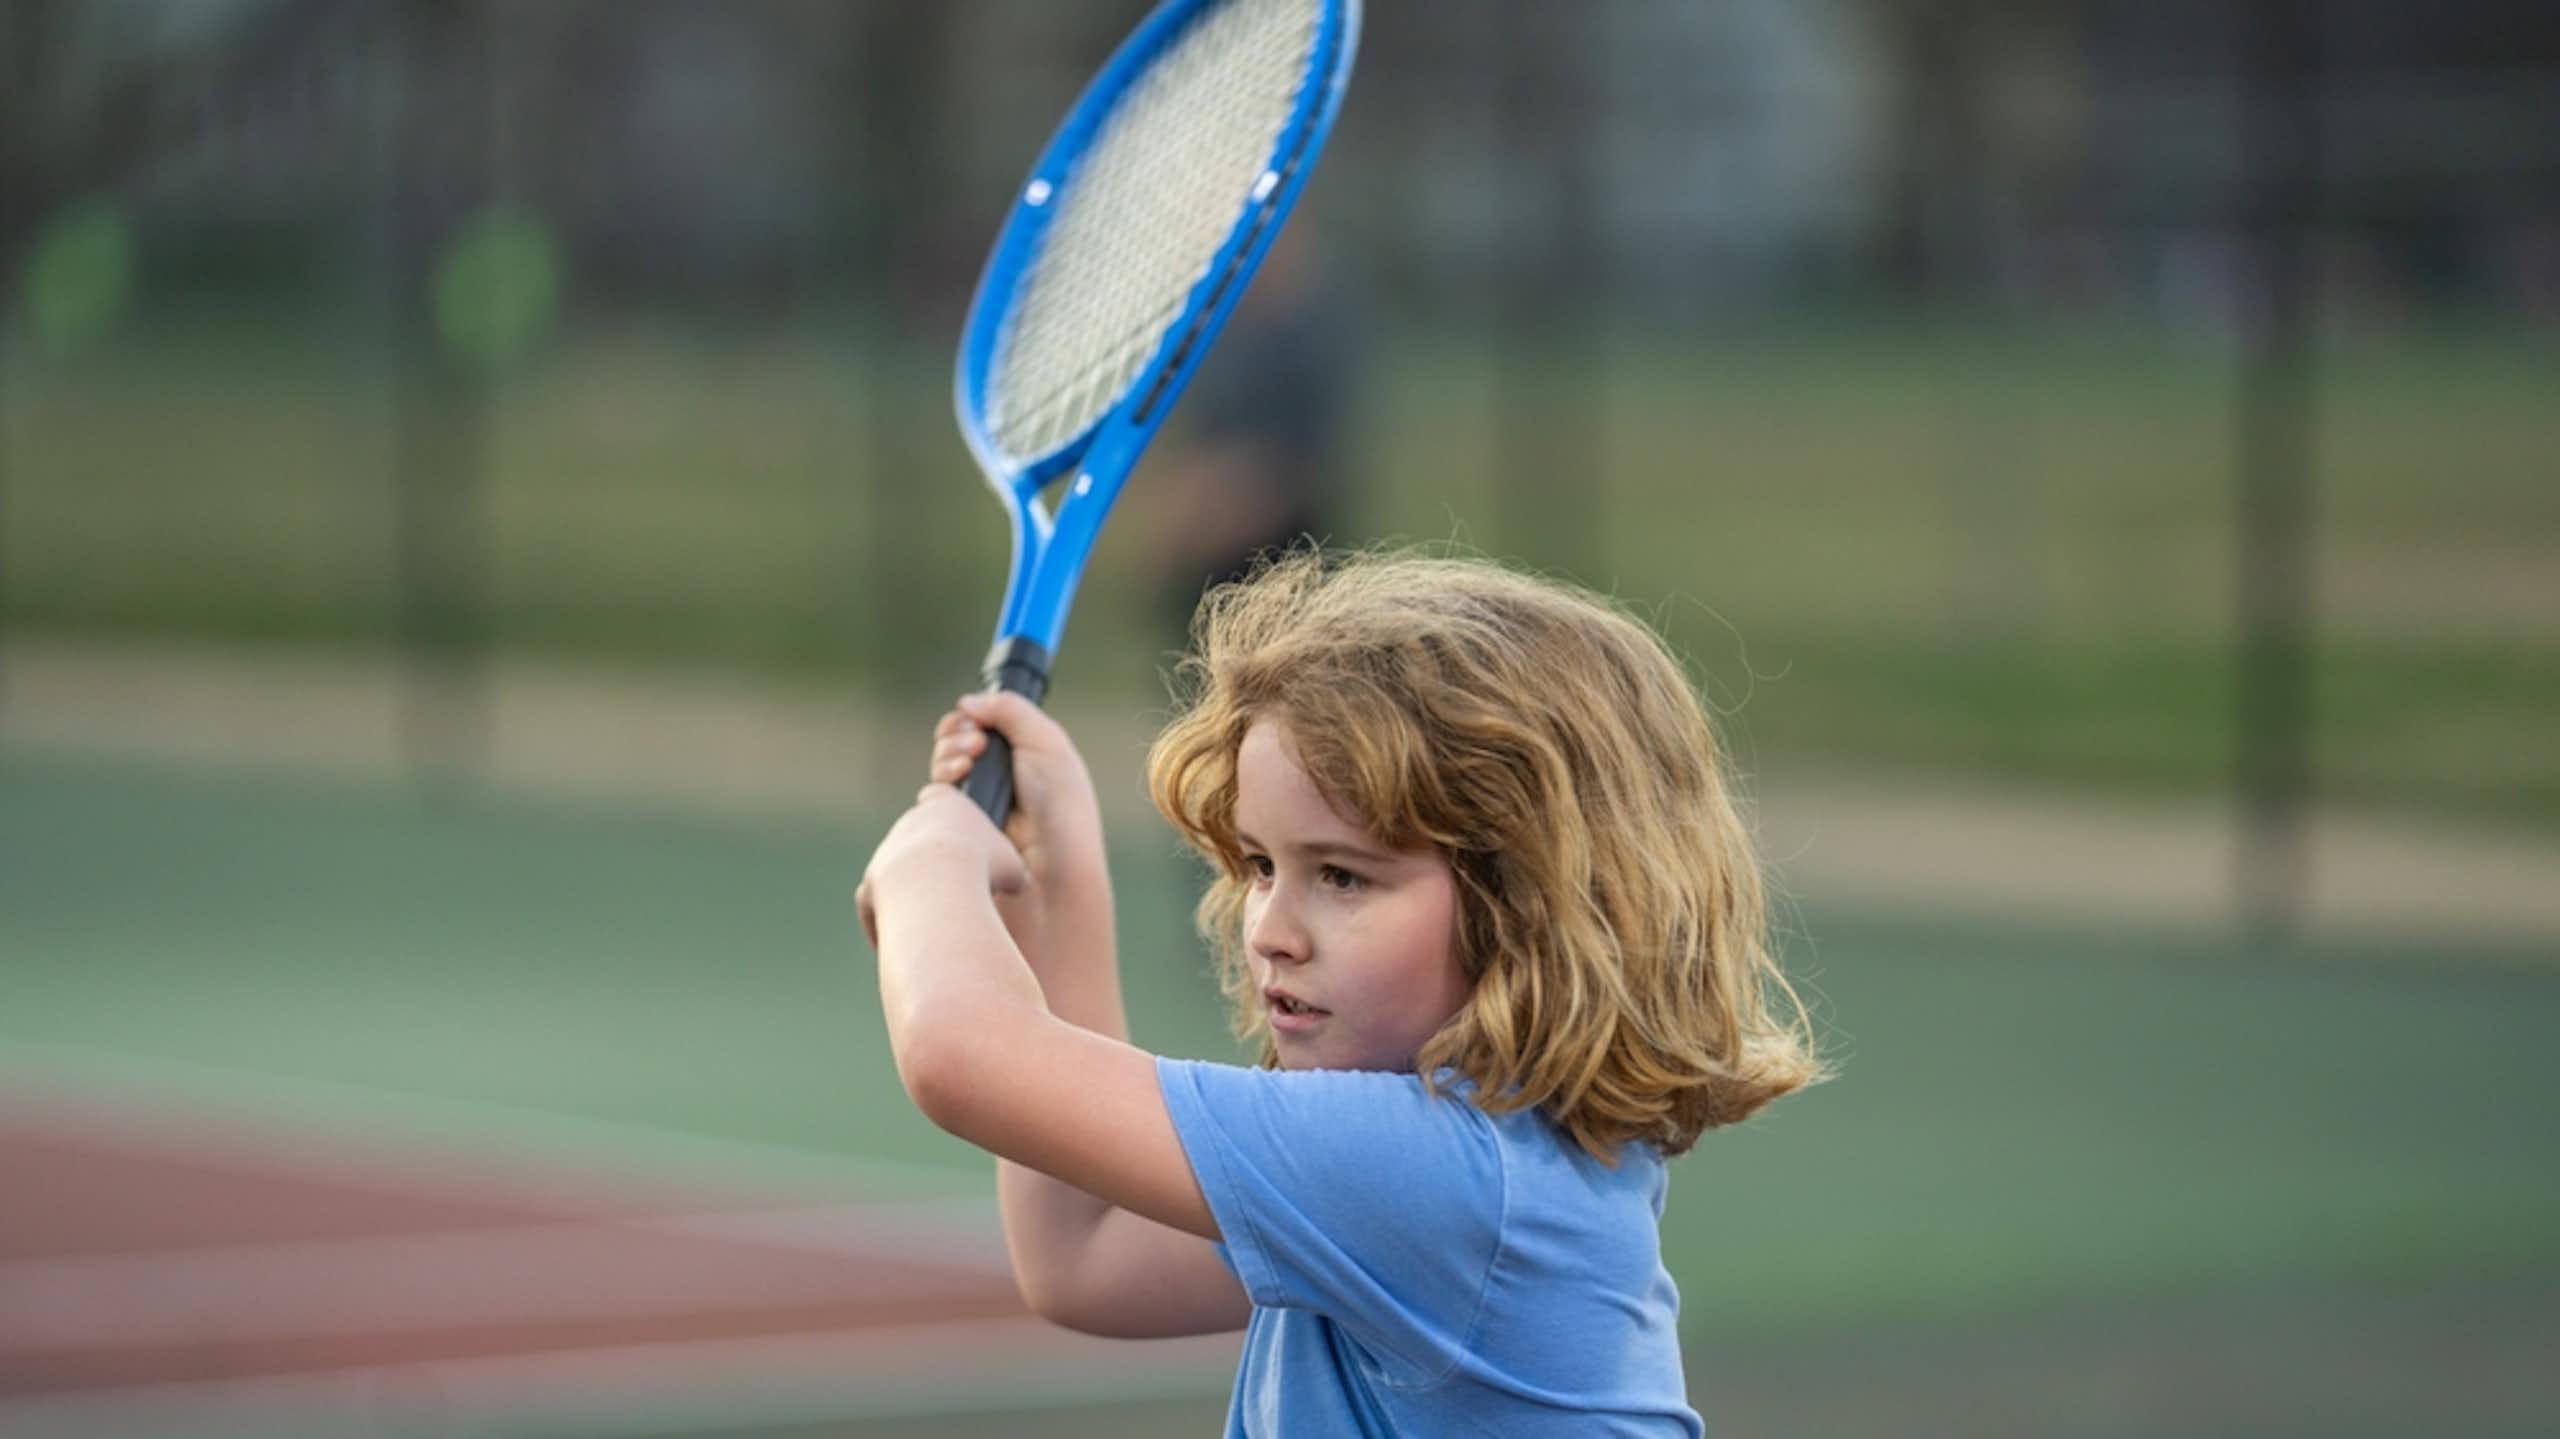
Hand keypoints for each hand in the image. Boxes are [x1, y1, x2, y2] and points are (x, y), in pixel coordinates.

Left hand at [857, 783, 1029, 951]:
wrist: (937, 889)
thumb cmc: (982, 871)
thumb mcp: (1013, 867)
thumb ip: (1009, 868)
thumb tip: (1013, 883)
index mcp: (944, 805)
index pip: (940, 795)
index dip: (950, 814)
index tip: (964, 836)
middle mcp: (909, 824)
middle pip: (918, 836)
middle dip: (935, 861)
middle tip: (958, 889)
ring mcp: (885, 854)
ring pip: (897, 873)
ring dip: (913, 893)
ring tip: (937, 919)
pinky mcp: (870, 887)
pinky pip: (877, 905)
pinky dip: (892, 922)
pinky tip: (912, 939)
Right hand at [928, 692, 1106, 906]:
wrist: (1050, 867)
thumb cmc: (1060, 807)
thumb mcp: (1046, 741)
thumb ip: (1009, 709)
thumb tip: (966, 702)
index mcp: (1023, 754)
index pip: (981, 724)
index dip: (971, 719)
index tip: (977, 726)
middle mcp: (999, 776)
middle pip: (955, 741)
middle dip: (956, 736)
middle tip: (976, 748)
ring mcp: (978, 802)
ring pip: (942, 766)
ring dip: (948, 756)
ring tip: (967, 767)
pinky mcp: (959, 827)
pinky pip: (934, 797)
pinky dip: (941, 784)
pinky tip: (956, 786)